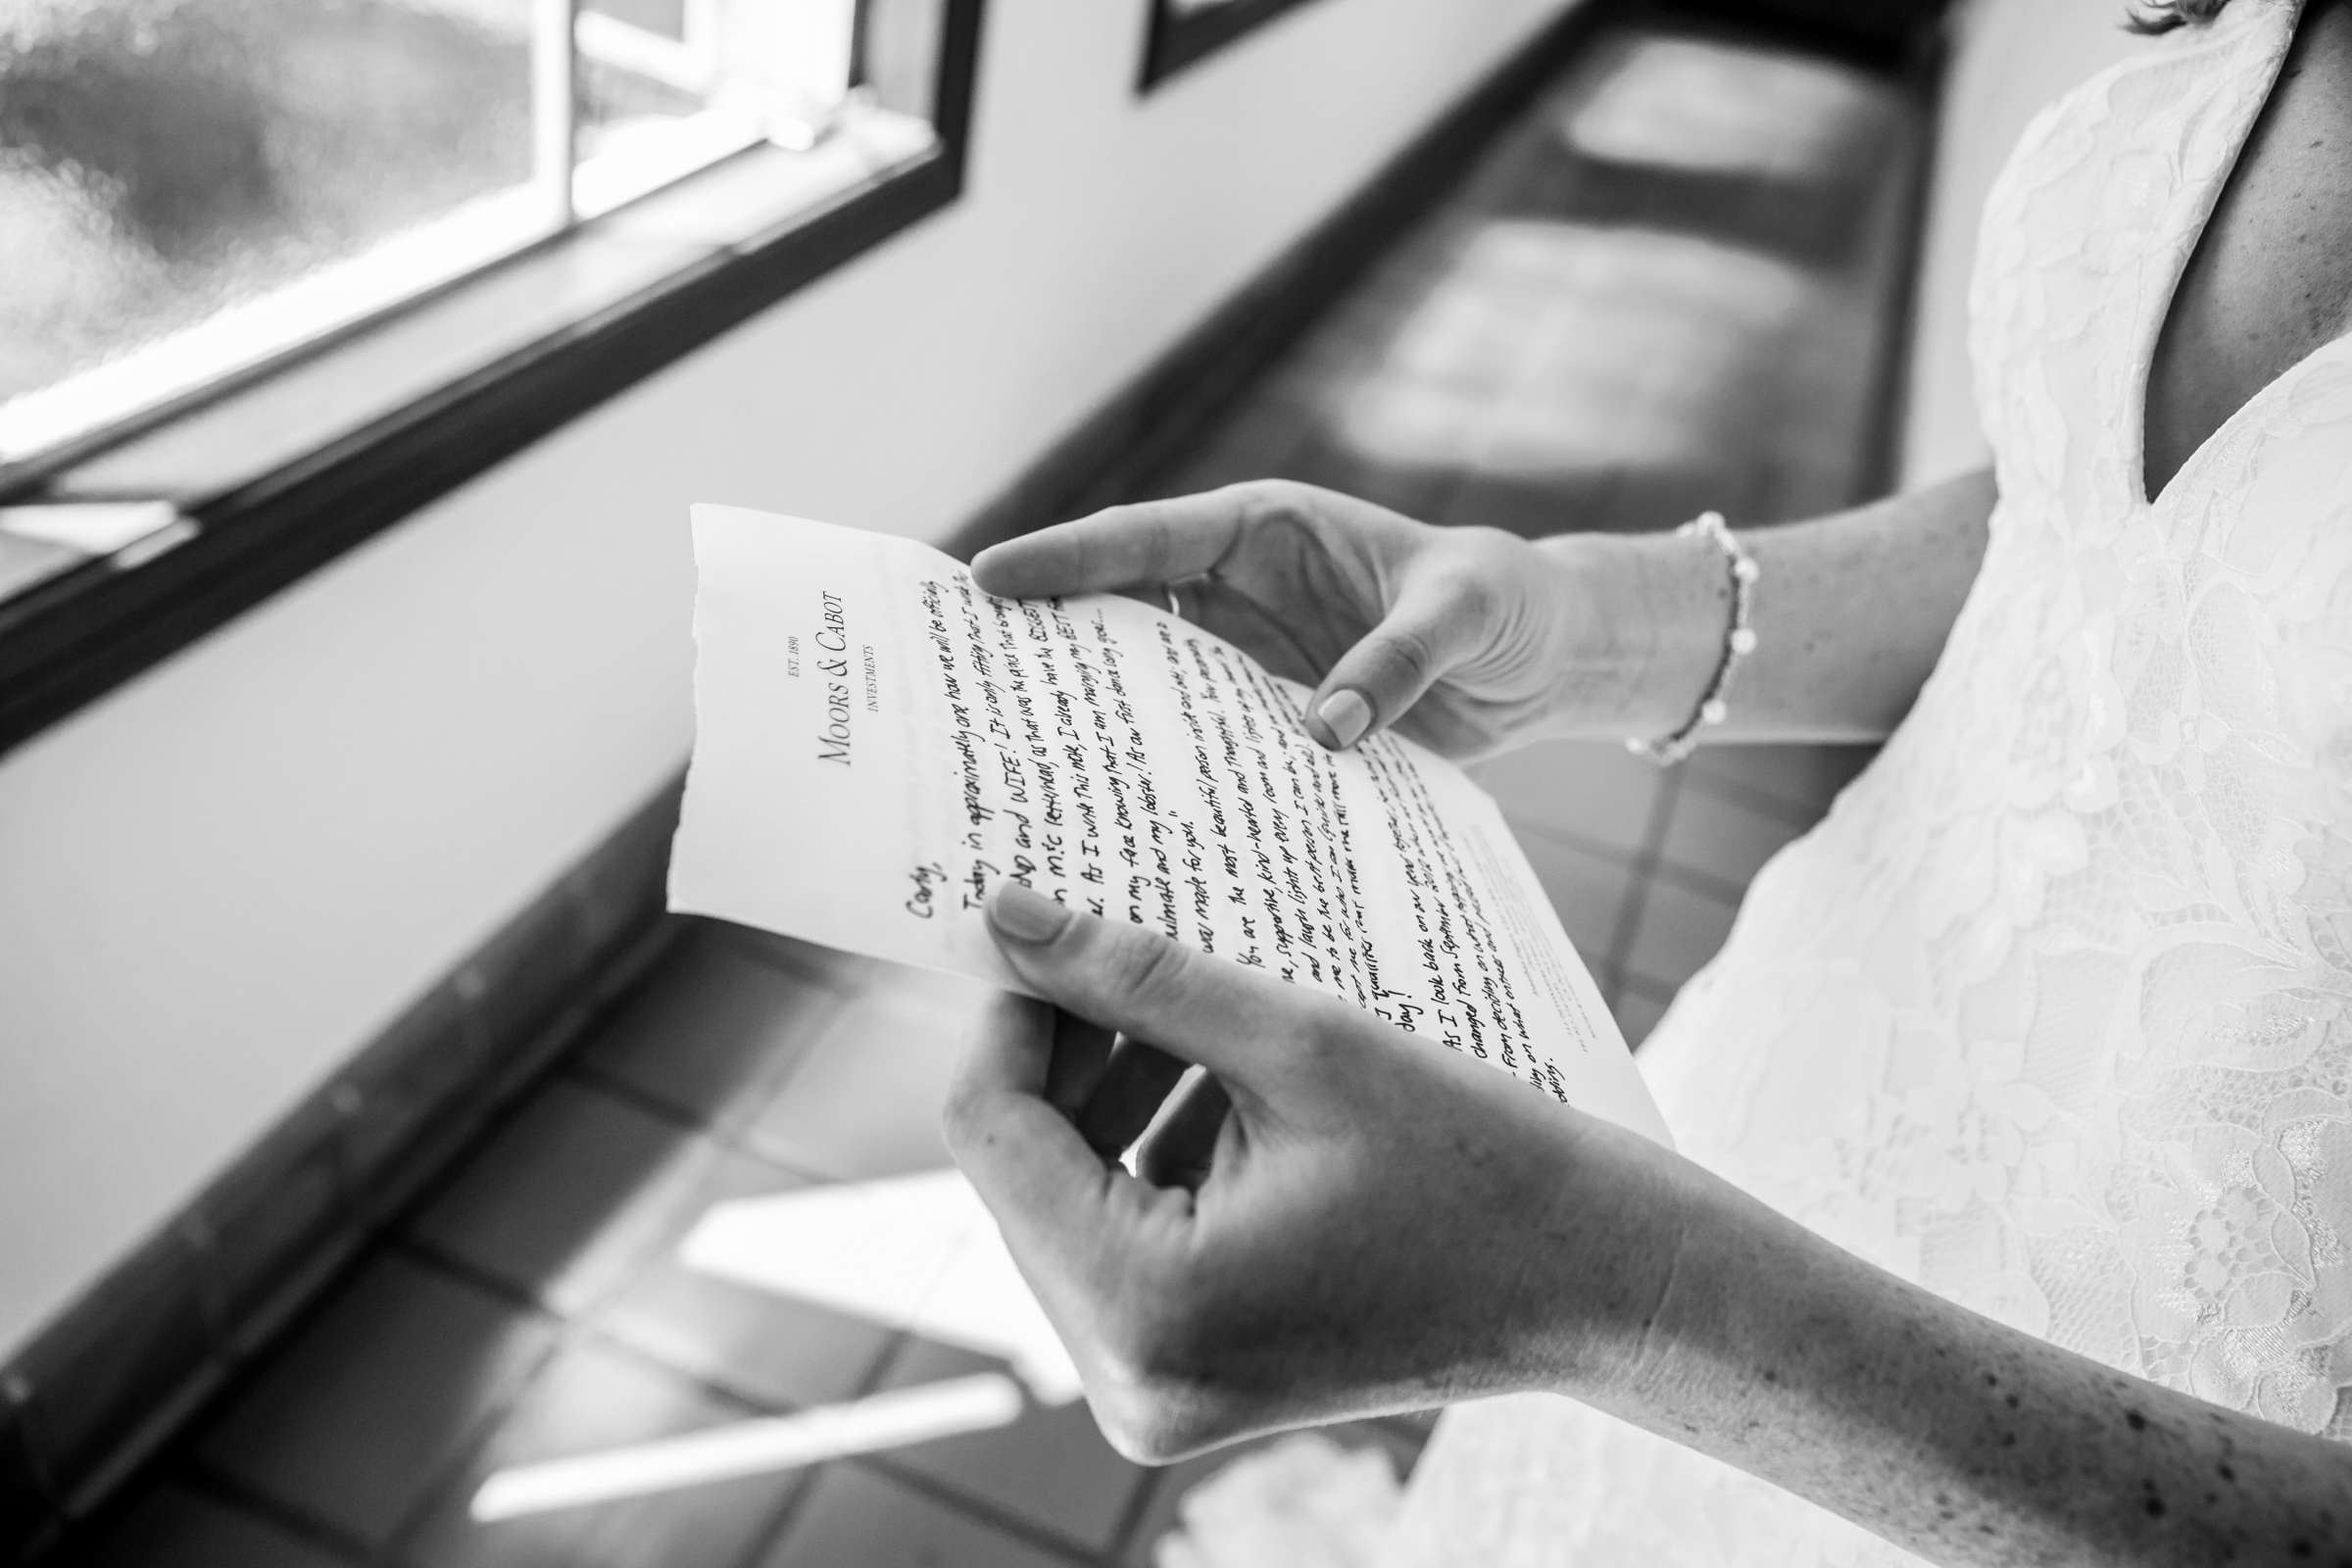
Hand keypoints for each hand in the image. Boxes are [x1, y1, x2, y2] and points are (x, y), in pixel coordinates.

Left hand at [940, 882, 1692, 1462]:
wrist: (1599, 1280)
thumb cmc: (1477, 1163)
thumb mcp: (1300, 1044)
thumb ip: (1137, 977)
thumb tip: (1007, 913)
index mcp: (1145, 1310)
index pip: (990, 1131)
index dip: (1012, 1012)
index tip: (1052, 923)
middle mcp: (1128, 1378)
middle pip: (1021, 1170)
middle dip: (1068, 1051)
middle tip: (1128, 944)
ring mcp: (1154, 1388)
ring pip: (1067, 1196)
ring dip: (1116, 1091)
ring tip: (1199, 1009)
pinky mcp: (1186, 1374)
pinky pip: (1122, 1238)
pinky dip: (1156, 1149)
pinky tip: (1232, 1084)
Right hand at [970, 480, 1697, 759]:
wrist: (1543, 659)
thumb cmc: (1504, 603)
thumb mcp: (1465, 613)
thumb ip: (1399, 660)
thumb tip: (1326, 727)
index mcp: (1263, 531)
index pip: (1145, 539)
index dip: (1065, 558)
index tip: (990, 579)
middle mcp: (1236, 593)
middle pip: (1116, 613)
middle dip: (1043, 641)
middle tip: (964, 684)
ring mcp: (1244, 662)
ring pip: (1143, 687)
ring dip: (1091, 722)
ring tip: (1014, 766)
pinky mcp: (1266, 725)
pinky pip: (1197, 747)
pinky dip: (1159, 777)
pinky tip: (1119, 824)